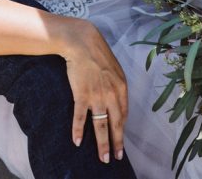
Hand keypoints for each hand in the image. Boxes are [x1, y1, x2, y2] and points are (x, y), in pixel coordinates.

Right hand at [63, 19, 128, 163]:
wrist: (83, 43)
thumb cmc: (98, 55)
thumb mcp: (114, 70)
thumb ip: (116, 86)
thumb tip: (116, 101)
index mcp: (121, 87)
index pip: (124, 114)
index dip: (122, 129)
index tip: (120, 140)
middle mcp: (112, 94)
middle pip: (116, 124)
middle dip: (117, 143)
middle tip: (115, 157)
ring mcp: (97, 96)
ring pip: (101, 125)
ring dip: (102, 143)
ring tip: (103, 157)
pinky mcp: (81, 95)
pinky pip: (80, 117)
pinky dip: (78, 131)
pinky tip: (77, 142)